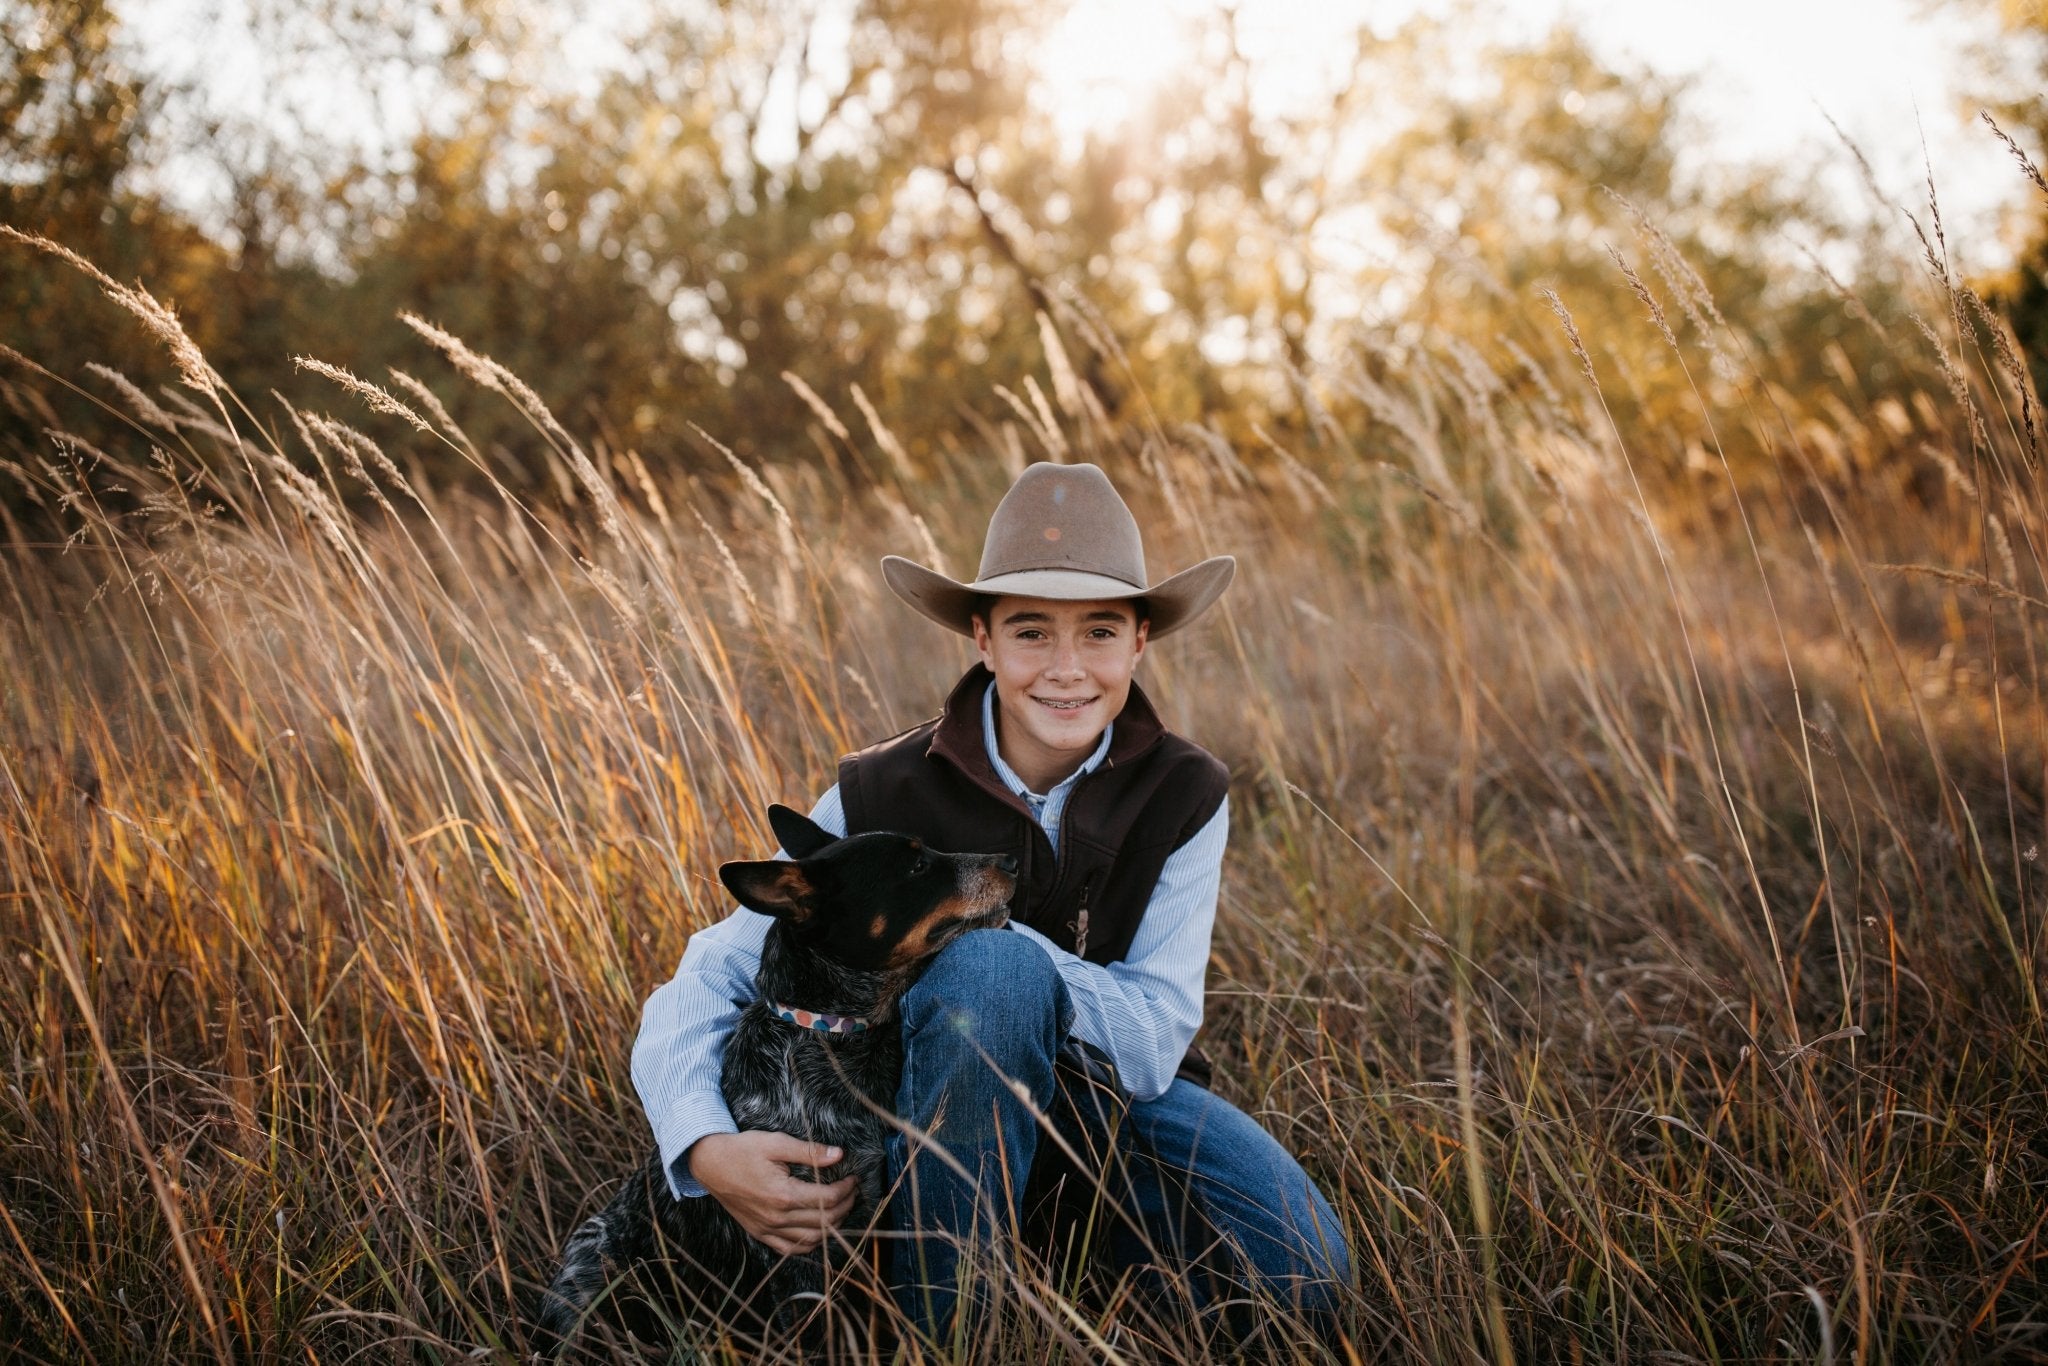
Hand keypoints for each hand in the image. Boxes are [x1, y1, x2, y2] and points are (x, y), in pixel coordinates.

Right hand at [686, 1131, 858, 1255]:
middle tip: (851, 1192)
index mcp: (782, 1194)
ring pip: (811, 1239)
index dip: (846, 1190)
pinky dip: (810, 1243)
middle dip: (845, 1206)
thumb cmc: (742, 1150)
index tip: (853, 1179)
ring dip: (832, 1226)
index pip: (827, 1199)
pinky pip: (790, 1249)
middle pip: (824, 1221)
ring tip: (840, 1209)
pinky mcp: (760, 1233)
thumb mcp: (776, 1143)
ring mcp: (767, 1229)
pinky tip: (819, 1231)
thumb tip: (839, 1154)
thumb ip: (809, 1151)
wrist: (710, 1164)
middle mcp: (776, 1217)